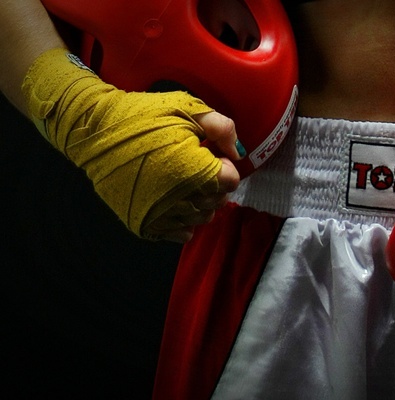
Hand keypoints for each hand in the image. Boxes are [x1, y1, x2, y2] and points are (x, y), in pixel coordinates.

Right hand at [143, 111, 241, 242]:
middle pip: (217, 201)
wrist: (94, 130)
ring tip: (185, 181)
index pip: (230, 181)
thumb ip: (222, 129)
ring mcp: (161, 215)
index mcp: (195, 170)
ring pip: (200, 218)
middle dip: (214, 183)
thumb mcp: (188, 109)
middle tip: (196, 165)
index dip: (224, 165)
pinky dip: (183, 219)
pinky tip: (175, 200)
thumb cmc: (142, 116)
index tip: (210, 154)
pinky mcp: (145, 224)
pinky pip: (179, 233)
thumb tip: (237, 154)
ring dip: (200, 201)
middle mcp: (181, 198)